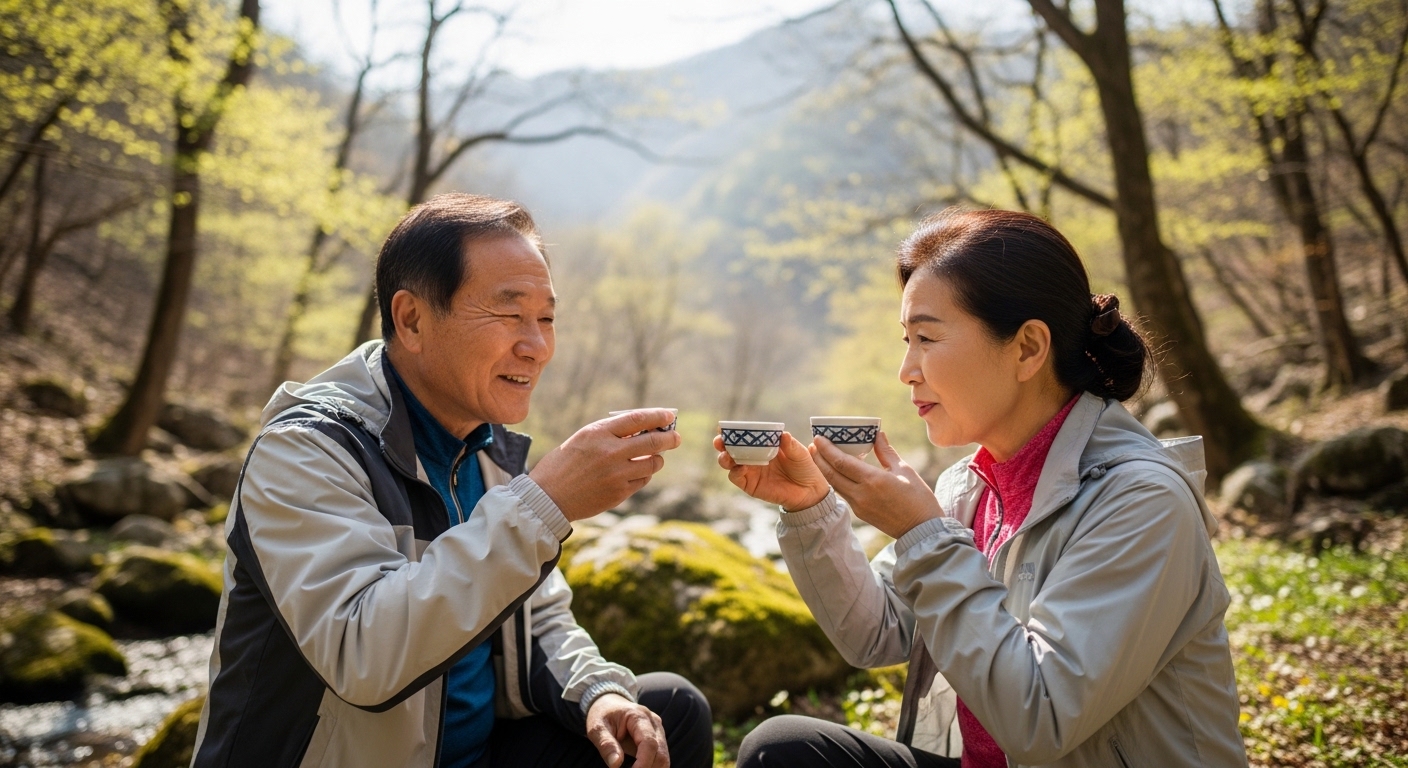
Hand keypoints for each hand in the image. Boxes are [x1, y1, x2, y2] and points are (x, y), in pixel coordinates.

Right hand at [531, 409, 681, 521]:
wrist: (548, 498)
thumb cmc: (564, 464)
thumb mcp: (583, 439)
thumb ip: (610, 433)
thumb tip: (643, 428)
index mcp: (598, 433)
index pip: (637, 419)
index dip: (657, 416)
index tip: (669, 415)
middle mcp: (610, 452)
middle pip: (653, 441)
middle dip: (670, 438)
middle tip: (676, 437)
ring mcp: (617, 474)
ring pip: (653, 463)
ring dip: (657, 459)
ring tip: (653, 457)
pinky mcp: (619, 493)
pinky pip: (643, 480)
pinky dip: (644, 475)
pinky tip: (637, 473)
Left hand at [586, 693, 668, 767]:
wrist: (608, 704)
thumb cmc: (602, 715)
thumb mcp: (597, 728)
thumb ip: (606, 745)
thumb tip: (616, 765)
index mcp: (638, 716)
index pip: (649, 742)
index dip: (643, 763)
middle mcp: (653, 722)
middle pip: (660, 753)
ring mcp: (658, 730)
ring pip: (664, 757)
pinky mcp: (658, 738)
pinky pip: (660, 757)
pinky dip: (651, 767)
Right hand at [714, 431, 830, 511]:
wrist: (809, 491)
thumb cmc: (804, 468)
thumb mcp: (799, 453)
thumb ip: (790, 445)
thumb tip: (783, 434)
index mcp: (762, 445)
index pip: (743, 436)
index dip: (731, 432)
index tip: (723, 428)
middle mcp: (752, 457)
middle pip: (730, 448)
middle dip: (722, 444)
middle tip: (719, 441)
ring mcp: (750, 471)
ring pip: (729, 463)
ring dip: (724, 458)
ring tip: (727, 456)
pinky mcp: (750, 485)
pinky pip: (736, 478)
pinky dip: (735, 472)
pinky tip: (740, 468)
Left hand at [811, 431, 942, 538]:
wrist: (921, 530)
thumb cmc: (918, 498)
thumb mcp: (904, 470)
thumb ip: (887, 452)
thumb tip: (877, 434)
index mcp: (873, 480)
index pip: (841, 462)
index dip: (827, 449)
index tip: (819, 437)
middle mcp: (861, 494)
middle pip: (831, 474)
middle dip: (819, 458)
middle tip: (812, 444)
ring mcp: (859, 506)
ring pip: (835, 485)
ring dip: (824, 470)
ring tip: (819, 456)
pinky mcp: (860, 514)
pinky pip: (844, 493)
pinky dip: (836, 480)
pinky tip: (835, 472)